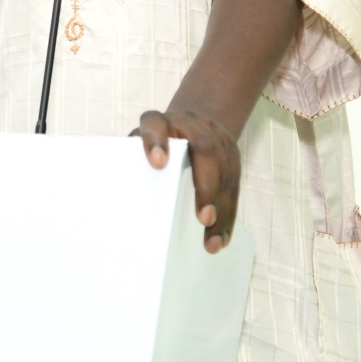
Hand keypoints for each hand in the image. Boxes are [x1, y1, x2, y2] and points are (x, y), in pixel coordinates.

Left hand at [132, 108, 240, 252]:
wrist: (193, 121)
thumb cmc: (158, 143)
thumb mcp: (142, 144)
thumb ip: (134, 164)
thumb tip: (126, 205)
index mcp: (162, 122)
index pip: (156, 124)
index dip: (156, 141)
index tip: (158, 163)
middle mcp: (191, 125)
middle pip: (204, 149)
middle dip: (206, 186)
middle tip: (204, 218)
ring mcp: (216, 137)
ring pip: (225, 170)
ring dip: (221, 208)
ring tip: (213, 241)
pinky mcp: (232, 153)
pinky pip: (234, 183)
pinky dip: (229, 212)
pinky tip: (223, 235)